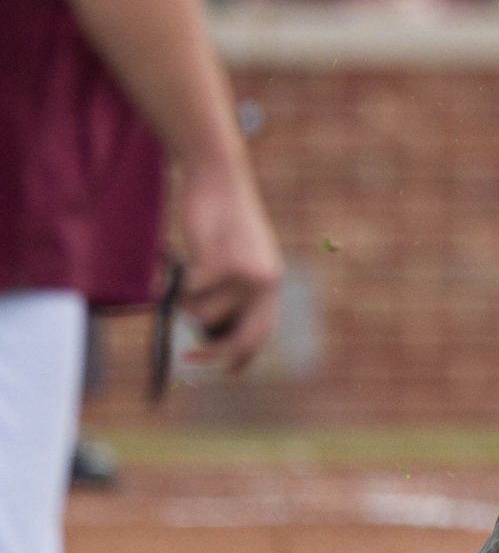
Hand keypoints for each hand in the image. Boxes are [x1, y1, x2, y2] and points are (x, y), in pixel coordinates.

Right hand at [174, 158, 282, 373]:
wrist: (220, 180)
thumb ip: (234, 291)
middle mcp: (265, 282)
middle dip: (212, 355)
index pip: (263, 332)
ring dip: (185, 302)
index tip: (229, 372)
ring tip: (189, 271)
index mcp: (272, 282)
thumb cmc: (221, 219)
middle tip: (188, 358)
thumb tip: (209, 334)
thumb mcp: (237, 256)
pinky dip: (172, 288)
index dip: (246, 356)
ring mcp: (244, 275)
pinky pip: (186, 294)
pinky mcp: (221, 264)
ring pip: (201, 315)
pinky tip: (176, 265)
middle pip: (239, 339)